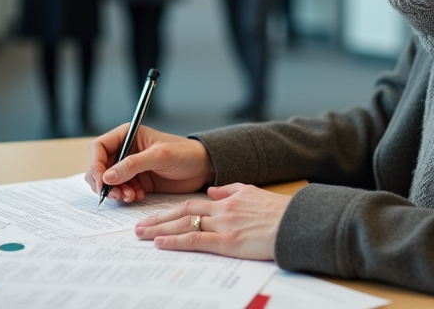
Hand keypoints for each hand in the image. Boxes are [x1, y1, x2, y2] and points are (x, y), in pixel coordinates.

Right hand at [86, 124, 214, 202]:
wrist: (203, 169)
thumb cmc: (184, 154)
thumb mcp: (159, 156)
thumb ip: (132, 165)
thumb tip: (107, 177)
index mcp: (127, 135)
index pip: (99, 147)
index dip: (96, 164)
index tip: (102, 181)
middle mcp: (125, 150)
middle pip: (99, 166)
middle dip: (104, 182)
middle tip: (116, 194)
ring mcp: (130, 167)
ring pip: (108, 181)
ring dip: (115, 191)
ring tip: (130, 196)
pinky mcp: (137, 181)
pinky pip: (121, 190)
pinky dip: (125, 196)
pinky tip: (138, 197)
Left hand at [134, 183, 289, 260]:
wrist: (296, 223)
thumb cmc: (279, 212)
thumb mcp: (253, 192)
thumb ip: (230, 190)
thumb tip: (211, 191)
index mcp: (228, 199)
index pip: (192, 203)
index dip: (172, 210)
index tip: (156, 215)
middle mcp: (222, 210)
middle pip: (182, 213)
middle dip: (158, 219)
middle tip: (138, 227)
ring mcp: (224, 225)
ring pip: (184, 225)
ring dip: (160, 229)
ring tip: (141, 234)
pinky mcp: (228, 242)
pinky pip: (196, 240)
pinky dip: (176, 241)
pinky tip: (161, 243)